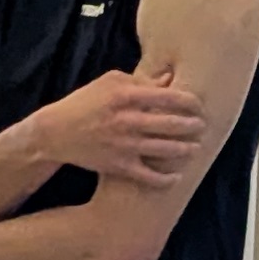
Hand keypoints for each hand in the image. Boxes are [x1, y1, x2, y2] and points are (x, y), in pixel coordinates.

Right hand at [50, 70, 207, 187]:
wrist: (55, 132)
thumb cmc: (84, 102)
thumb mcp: (109, 82)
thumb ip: (140, 81)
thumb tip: (169, 80)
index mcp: (126, 96)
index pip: (168, 96)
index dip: (190, 101)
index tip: (199, 105)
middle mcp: (127, 121)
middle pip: (171, 124)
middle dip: (193, 126)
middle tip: (203, 126)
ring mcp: (124, 145)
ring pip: (165, 150)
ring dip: (186, 150)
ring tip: (196, 148)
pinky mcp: (118, 166)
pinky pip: (149, 176)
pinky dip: (166, 179)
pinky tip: (177, 176)